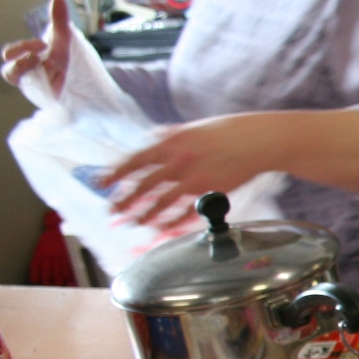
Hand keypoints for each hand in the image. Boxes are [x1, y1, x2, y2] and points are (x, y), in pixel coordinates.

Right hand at [0, 0, 72, 92]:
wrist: (86, 80)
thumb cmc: (67, 59)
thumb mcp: (64, 39)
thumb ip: (59, 21)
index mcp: (25, 59)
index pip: (10, 55)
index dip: (20, 49)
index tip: (42, 44)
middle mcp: (27, 75)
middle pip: (10, 73)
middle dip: (21, 65)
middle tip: (38, 56)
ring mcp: (38, 88)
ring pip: (25, 87)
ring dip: (35, 79)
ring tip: (47, 69)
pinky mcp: (49, 99)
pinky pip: (43, 97)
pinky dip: (50, 90)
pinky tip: (61, 84)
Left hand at [104, 114, 286, 227]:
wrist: (258, 139)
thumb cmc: (227, 133)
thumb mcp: (191, 129)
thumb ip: (169, 139)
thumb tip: (149, 145)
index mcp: (171, 142)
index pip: (134, 160)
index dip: (115, 173)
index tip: (100, 184)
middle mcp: (178, 160)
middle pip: (143, 185)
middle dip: (125, 201)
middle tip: (113, 212)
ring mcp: (194, 177)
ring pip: (162, 202)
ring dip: (146, 215)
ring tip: (135, 223)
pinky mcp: (210, 191)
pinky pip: (185, 212)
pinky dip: (172, 222)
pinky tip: (163, 228)